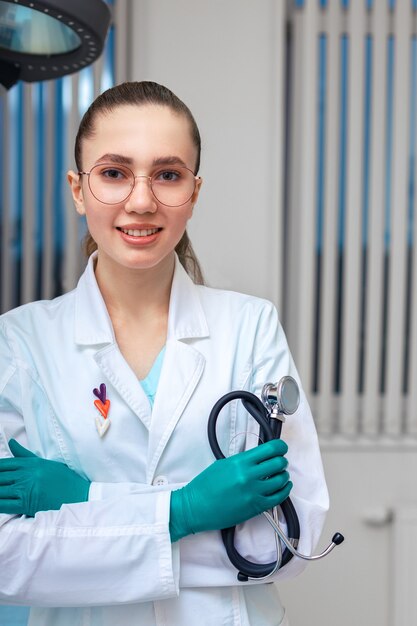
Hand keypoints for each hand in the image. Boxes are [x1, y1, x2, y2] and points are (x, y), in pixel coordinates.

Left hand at [0, 439, 89, 516]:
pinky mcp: (27, 504)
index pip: (4, 464)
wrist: (78, 496)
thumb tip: (11, 442)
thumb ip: (25, 455)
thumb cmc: (63, 479)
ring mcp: (26, 489)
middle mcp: (27, 474)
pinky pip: (4, 504)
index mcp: (31, 463)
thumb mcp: (45, 463)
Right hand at [169, 439, 291, 541]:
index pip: (269, 449)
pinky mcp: (256, 507)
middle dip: (281, 460)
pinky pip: (278, 497)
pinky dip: (284, 490)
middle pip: (278, 463)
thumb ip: (242, 460)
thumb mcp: (222, 464)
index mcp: (239, 462)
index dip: (280, 447)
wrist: (196, 507)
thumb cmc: (205, 487)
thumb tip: (258, 457)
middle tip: (280, 460)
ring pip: (281, 480)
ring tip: (281, 474)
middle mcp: (248, 476)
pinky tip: (284, 486)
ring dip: (283, 475)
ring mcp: (253, 493)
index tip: (281, 447)